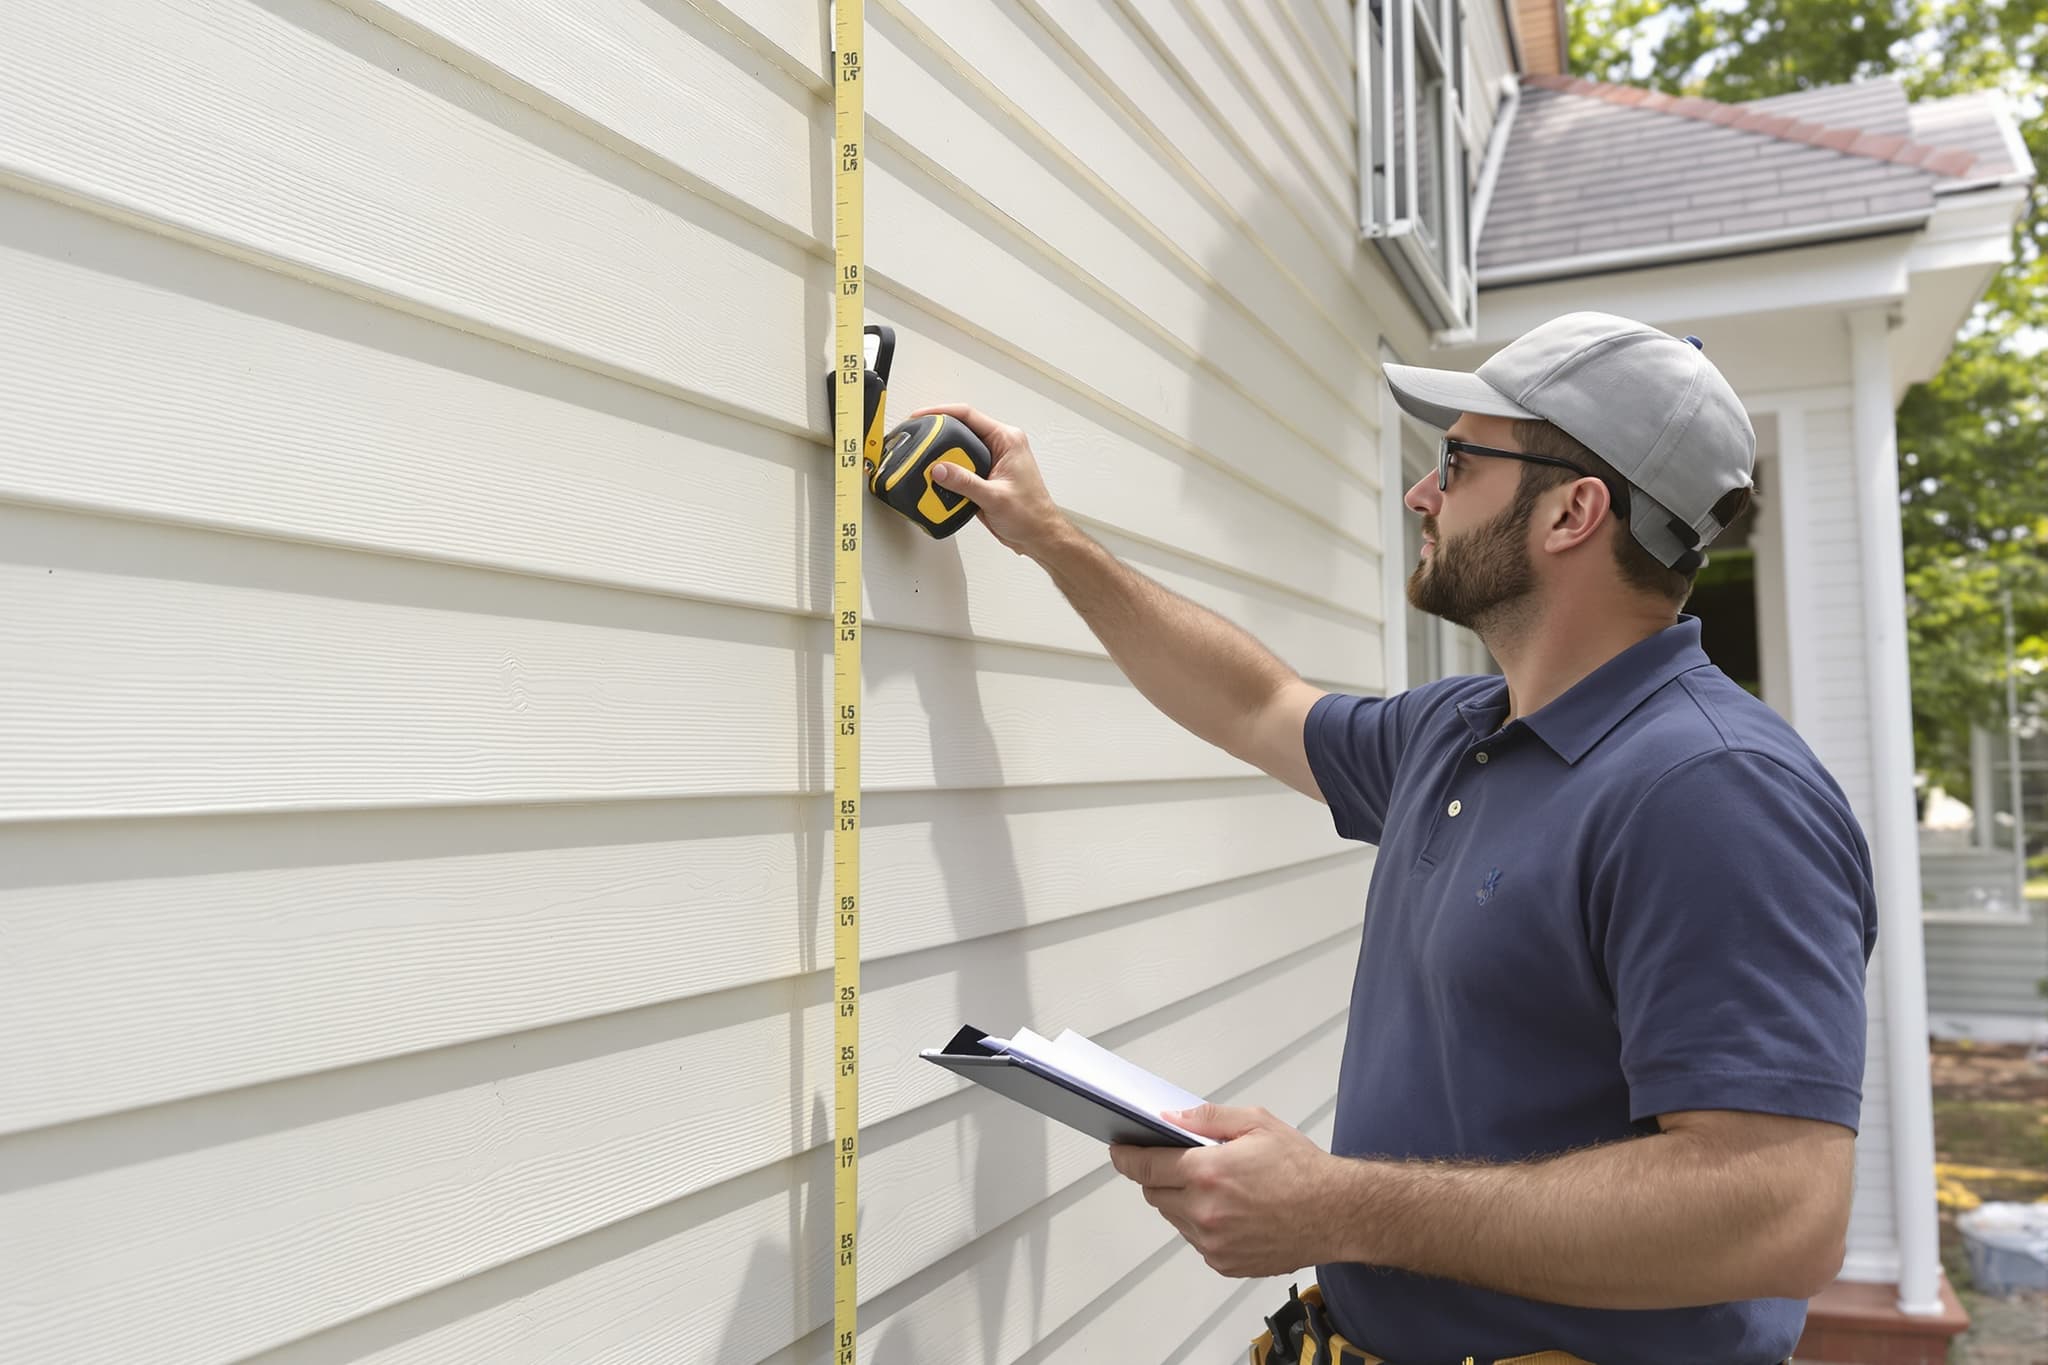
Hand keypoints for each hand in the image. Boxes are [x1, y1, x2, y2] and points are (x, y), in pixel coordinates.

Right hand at [909, 405, 1070, 559]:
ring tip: (923, 464)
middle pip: (960, 431)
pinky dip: (946, 475)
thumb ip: (965, 483)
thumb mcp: (995, 497)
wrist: (1038, 536)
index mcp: (1007, 440)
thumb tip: (940, 470)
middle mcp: (998, 447)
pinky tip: (936, 482)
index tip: (921, 417)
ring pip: (957, 451)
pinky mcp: (983, 477)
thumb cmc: (1032, 515)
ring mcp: (989, 462)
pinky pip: (959, 469)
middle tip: (918, 444)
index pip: (969, 415)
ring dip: (941, 458)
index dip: (941, 412)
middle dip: (937, 437)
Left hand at [1108, 1104, 1341, 1277]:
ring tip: (1216, 1187)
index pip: (1146, 1167)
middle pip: (1154, 1194)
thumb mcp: (1256, 1124)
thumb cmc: (1302, 1169)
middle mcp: (1205, 1212)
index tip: (1119, 1152)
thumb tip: (1171, 1118)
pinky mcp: (1224, 1263)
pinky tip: (1230, 1210)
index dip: (1127, 1157)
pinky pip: (1195, 1240)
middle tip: (1181, 1163)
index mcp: (1208, 1172)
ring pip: (1173, 1218)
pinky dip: (1201, 1224)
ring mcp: (1213, 1242)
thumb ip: (1207, 1118)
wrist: (1336, 1214)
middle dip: (1159, 1177)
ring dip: (1181, 1201)